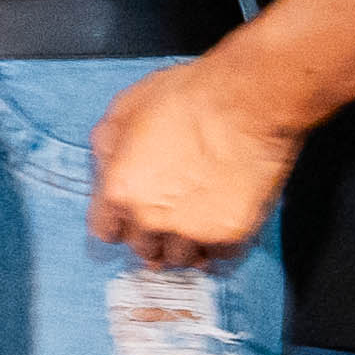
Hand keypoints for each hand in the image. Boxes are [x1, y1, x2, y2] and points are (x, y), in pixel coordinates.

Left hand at [83, 53, 294, 264]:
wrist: (248, 100)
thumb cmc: (190, 97)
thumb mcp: (125, 110)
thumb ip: (108, 149)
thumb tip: (107, 169)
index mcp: (120, 191)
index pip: (106, 231)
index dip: (119, 221)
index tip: (131, 217)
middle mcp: (152, 219)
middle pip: (143, 248)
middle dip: (152, 233)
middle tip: (168, 214)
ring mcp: (194, 230)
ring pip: (181, 258)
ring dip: (185, 244)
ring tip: (196, 221)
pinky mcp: (232, 234)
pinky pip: (219, 257)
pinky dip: (219, 246)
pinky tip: (220, 225)